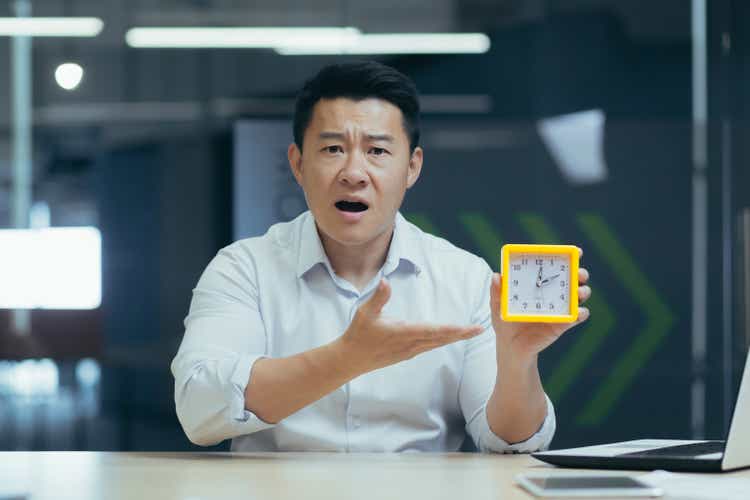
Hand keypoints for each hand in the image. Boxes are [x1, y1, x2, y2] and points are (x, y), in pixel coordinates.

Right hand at [338, 279, 483, 373]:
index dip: (455, 329)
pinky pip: (430, 347)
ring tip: (469, 332)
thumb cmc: (358, 334)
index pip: (435, 331)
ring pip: (437, 344)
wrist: (350, 359)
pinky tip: (448, 338)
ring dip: (454, 338)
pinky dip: (442, 341)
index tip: (470, 328)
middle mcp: (411, 344)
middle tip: (480, 329)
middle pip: (442, 339)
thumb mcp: (365, 313)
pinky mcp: (406, 354)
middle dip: (462, 334)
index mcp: (404, 333)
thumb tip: (386, 281)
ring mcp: (410, 351)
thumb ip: (378, 297)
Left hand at [490, 248, 590, 360]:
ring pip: (579, 295)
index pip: (555, 267)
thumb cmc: (505, 320)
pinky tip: (578, 312)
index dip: (568, 257)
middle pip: (573, 278)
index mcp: (539, 283)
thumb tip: (496, 276)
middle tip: (579, 274)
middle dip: (581, 273)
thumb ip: (497, 291)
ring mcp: (560, 308)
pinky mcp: (563, 324)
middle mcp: (553, 293)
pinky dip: (580, 313)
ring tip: (578, 292)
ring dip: (583, 291)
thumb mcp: (498, 304)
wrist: (510, 345)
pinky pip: (577, 317)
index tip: (575, 252)